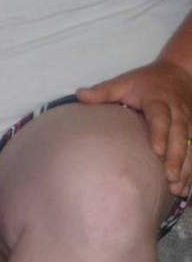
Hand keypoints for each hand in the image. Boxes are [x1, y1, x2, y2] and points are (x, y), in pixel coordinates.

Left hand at [78, 59, 191, 197]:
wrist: (179, 73)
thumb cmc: (145, 82)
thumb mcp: (124, 82)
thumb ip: (104, 91)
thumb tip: (80, 95)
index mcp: (159, 101)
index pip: (161, 118)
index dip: (161, 133)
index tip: (157, 150)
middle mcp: (178, 114)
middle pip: (180, 136)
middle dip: (177, 157)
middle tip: (170, 176)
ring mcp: (189, 124)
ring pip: (191, 146)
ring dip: (186, 167)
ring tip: (178, 186)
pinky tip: (186, 187)